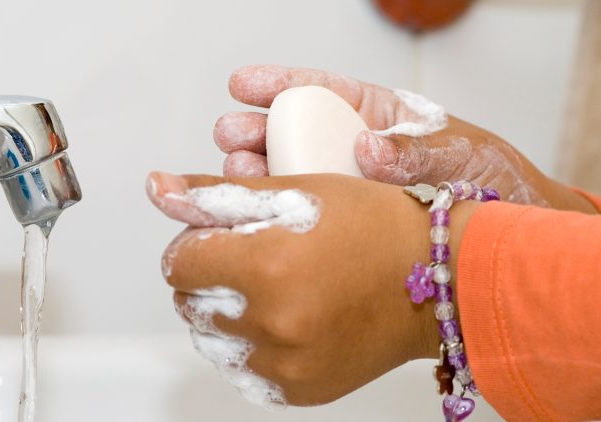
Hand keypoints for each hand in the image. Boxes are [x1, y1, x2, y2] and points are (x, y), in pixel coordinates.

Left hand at [146, 171, 479, 404]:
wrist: (437, 280)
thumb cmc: (375, 226)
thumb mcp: (294, 191)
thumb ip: (216, 193)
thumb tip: (159, 186)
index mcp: (267, 266)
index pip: (178, 262)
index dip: (196, 244)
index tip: (220, 238)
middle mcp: (273, 323)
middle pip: (189, 301)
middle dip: (210, 278)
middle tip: (255, 259)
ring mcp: (285, 365)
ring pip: (211, 339)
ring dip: (225, 314)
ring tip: (271, 289)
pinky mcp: (297, 390)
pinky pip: (242, 370)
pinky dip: (250, 346)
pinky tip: (283, 319)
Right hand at [215, 65, 595, 213]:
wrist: (502, 242)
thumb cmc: (489, 181)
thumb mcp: (460, 154)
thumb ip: (415, 151)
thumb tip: (367, 147)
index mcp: (378, 116)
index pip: (323, 90)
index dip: (280, 84)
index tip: (243, 84)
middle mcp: (353, 149)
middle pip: (293, 131)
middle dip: (255, 129)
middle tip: (230, 135)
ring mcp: (344, 188)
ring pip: (289, 172)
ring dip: (256, 171)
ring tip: (236, 174)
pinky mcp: (343, 224)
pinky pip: (304, 213)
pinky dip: (276, 211)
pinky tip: (256, 212)